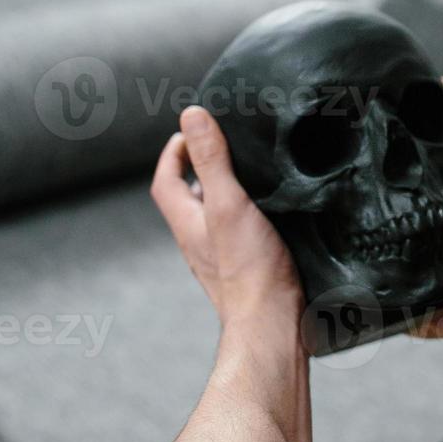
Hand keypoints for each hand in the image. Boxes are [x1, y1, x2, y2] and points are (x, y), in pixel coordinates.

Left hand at [151, 106, 303, 334]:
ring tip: (256, 173)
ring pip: (218, 218)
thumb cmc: (249, 270)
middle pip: (190, 199)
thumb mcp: (228, 204)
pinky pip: (241, 235)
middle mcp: (200, 242)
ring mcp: (223, 259)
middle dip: (203, 169)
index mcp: (188, 223)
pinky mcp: (248, 270)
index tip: (191, 131)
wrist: (273, 325)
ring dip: (230, 193)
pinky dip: (251, 217)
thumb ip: (211, 161)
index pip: (165, 182)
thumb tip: (192, 117)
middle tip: (226, 146)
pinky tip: (277, 214)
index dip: (173, 153)